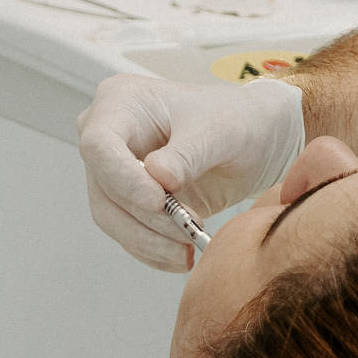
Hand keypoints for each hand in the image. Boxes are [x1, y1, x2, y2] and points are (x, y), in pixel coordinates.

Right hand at [77, 73, 305, 270]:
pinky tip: (180, 256)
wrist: (256, 137)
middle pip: (104, 187)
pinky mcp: (129, 201)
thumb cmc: (237, 118)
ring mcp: (114, 170)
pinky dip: (153, 249)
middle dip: (145, 217)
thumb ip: (189, 152)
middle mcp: (107, 135)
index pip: (100, 145)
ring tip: (188, 249)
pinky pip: (128, 232)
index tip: (159, 201)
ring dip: (149, 241)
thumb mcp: (221, 129)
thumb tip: (158, 178)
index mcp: (122, 101)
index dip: (124, 178)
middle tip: (186, 232)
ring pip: (112, 216)